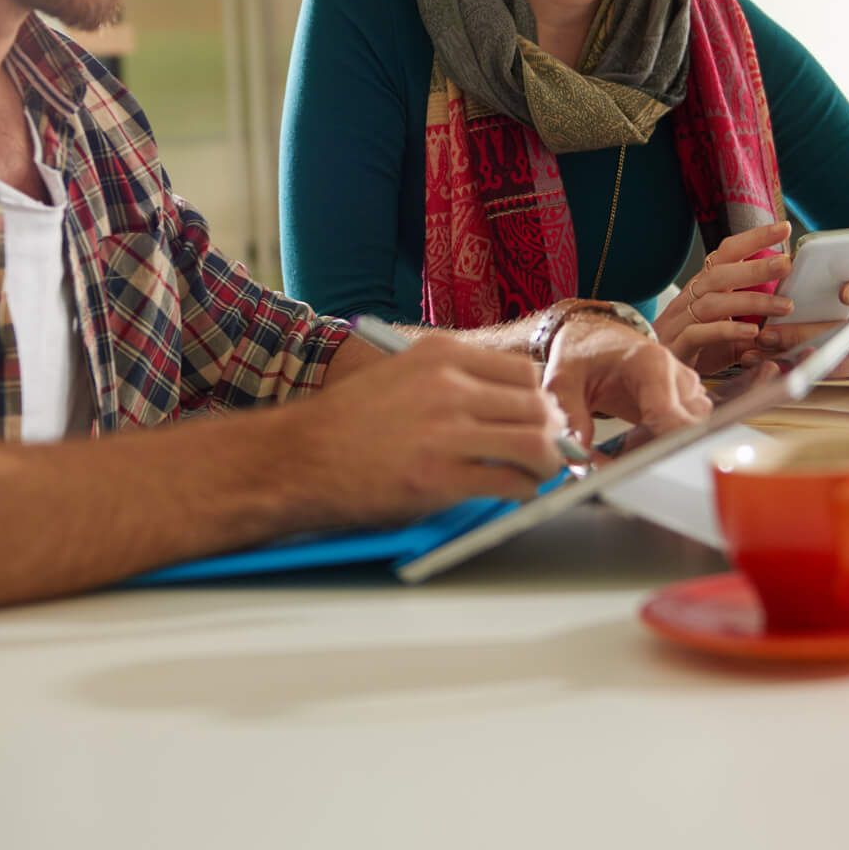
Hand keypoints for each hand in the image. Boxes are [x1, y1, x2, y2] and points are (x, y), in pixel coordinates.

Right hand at [280, 337, 571, 524]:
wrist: (297, 457)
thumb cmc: (345, 422)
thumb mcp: (398, 376)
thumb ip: (449, 381)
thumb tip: (503, 404)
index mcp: (440, 355)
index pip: (522, 371)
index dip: (538, 399)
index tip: (540, 417)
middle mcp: (448, 386)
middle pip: (537, 405)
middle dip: (551, 432)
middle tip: (550, 450)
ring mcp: (445, 432)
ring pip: (534, 442)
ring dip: (545, 463)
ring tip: (538, 475)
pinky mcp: (440, 477)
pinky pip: (509, 482)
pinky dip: (522, 491)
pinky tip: (515, 493)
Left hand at [543, 314, 710, 448]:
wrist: (595, 336)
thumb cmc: (583, 351)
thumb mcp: (563, 381)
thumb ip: (571, 417)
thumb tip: (579, 457)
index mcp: (651, 364)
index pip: (669, 413)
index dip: (654, 444)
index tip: (629, 463)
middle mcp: (677, 376)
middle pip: (681, 431)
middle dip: (647, 455)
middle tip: (606, 463)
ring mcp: (686, 391)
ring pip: (682, 437)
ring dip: (648, 451)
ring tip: (612, 451)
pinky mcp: (685, 403)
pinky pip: (678, 435)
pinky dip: (652, 445)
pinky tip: (627, 443)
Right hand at [651, 221, 796, 374]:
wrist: (656, 375)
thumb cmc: (695, 350)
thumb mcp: (730, 330)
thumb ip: (754, 319)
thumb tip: (788, 308)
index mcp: (702, 288)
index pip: (726, 254)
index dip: (752, 239)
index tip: (783, 228)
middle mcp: (689, 299)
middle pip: (719, 274)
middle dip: (754, 267)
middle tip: (786, 264)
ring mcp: (679, 323)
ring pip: (713, 302)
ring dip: (751, 301)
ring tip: (785, 306)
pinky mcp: (677, 347)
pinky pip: (699, 333)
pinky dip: (727, 330)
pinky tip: (752, 332)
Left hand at [743, 278, 848, 379]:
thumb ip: (830, 287)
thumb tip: (788, 270)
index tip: (844, 292)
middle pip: (845, 336)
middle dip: (802, 335)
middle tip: (768, 333)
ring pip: (832, 366)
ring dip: (791, 359)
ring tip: (759, 354)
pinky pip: (824, 383)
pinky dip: (794, 374)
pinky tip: (767, 369)